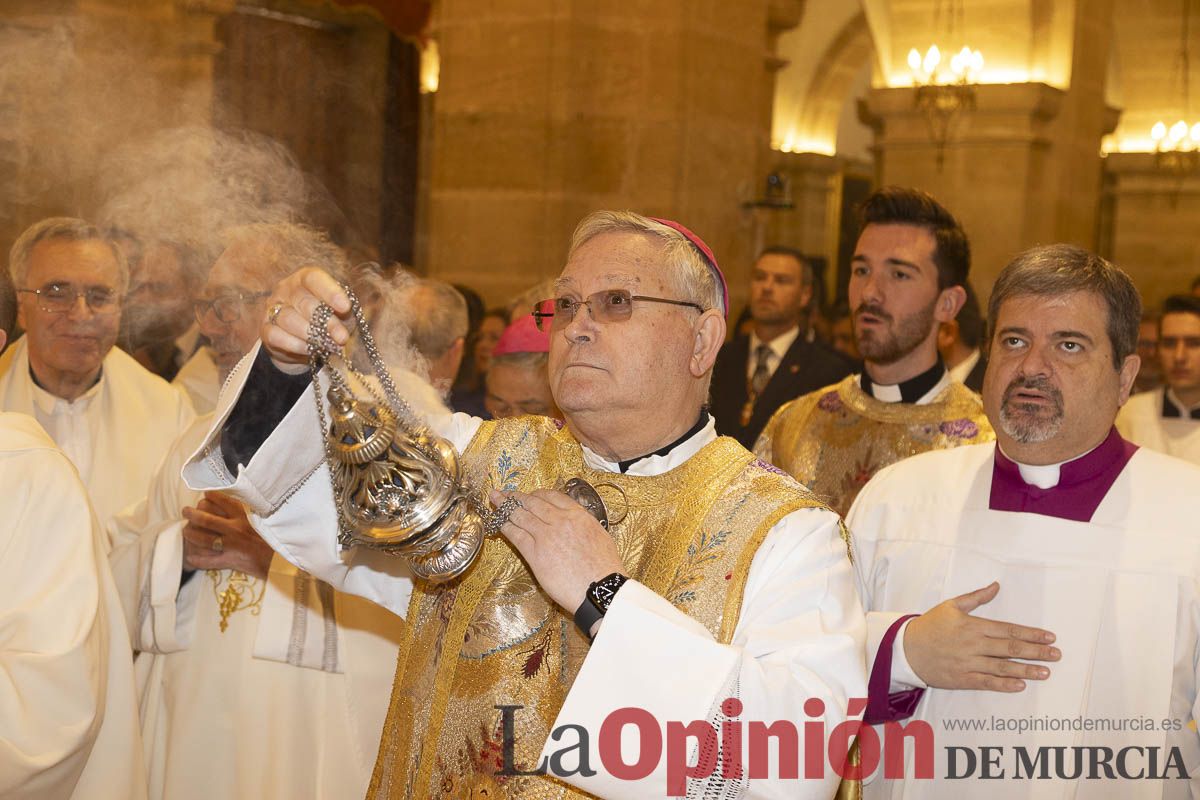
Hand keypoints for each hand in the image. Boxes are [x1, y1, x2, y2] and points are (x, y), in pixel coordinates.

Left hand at [181, 491, 274, 579]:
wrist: (281, 560)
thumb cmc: (275, 538)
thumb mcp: (264, 519)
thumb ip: (251, 511)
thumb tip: (240, 501)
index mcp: (244, 517)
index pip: (223, 502)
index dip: (211, 497)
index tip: (205, 494)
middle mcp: (234, 529)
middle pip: (206, 520)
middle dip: (192, 514)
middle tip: (185, 511)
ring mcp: (230, 546)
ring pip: (203, 539)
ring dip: (191, 534)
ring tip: (185, 530)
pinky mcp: (229, 561)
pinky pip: (208, 561)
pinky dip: (197, 559)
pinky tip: (190, 557)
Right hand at [260, 267, 352, 367]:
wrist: (302, 342)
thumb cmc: (324, 320)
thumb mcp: (337, 311)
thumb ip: (343, 310)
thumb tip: (348, 314)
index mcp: (304, 279)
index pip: (314, 279)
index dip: (330, 292)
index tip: (345, 307)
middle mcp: (286, 290)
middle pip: (305, 303)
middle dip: (327, 323)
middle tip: (342, 338)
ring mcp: (272, 308)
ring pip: (289, 320)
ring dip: (312, 336)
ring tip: (330, 347)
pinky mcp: (265, 329)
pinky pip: (277, 336)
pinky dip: (296, 345)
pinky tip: (311, 351)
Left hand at [489, 488, 624, 612]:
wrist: (599, 589)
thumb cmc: (604, 568)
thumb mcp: (600, 535)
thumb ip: (584, 524)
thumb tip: (576, 522)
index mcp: (578, 515)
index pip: (552, 496)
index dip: (537, 494)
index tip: (530, 495)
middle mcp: (560, 520)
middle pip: (533, 502)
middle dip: (517, 496)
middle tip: (506, 493)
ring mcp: (546, 536)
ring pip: (521, 515)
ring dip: (505, 506)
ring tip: (495, 499)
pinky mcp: (535, 553)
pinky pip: (516, 535)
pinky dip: (505, 526)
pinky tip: (498, 522)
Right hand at [903, 581, 1059, 691]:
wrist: (906, 649)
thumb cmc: (930, 625)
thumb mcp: (951, 606)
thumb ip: (976, 597)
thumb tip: (996, 586)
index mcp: (973, 626)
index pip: (1009, 630)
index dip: (1031, 634)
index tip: (1049, 637)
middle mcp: (973, 644)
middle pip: (1010, 648)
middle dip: (1036, 651)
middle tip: (1056, 655)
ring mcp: (968, 663)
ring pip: (1002, 667)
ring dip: (1026, 669)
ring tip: (1045, 672)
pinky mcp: (962, 679)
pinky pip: (987, 682)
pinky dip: (1004, 684)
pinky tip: (1020, 685)